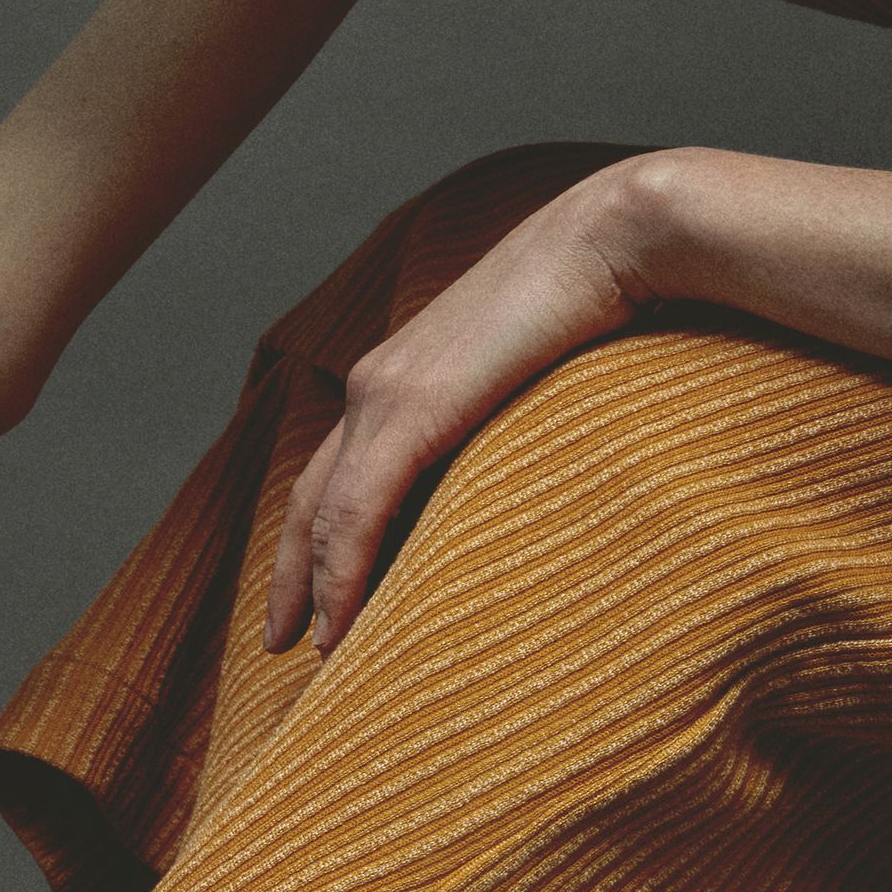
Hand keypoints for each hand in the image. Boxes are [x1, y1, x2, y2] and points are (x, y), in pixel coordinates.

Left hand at [267, 159, 655, 656]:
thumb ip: (509, 424)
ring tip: (313, 653)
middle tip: (277, 642)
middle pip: (309, 498)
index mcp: (401, 376)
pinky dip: (341, 571)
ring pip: (324, 513)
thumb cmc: (599, 304)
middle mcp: (377, 383)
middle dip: (292, 573)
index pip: (336, 471)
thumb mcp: (538, 379)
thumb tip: (522, 476)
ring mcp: (386, 392)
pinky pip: (357, 509)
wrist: (614, 238)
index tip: (312, 599)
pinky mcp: (412, 407)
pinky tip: (338, 623)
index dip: (317, 539)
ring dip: (314, 587)